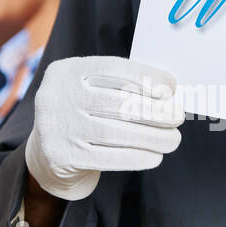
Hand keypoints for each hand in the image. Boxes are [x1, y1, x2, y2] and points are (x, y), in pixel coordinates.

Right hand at [25, 55, 184, 200]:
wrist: (47, 155)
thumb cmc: (82, 116)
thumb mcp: (90, 91)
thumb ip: (120, 86)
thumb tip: (168, 92)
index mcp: (67, 71)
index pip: (114, 68)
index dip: (147, 78)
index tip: (171, 89)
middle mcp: (57, 96)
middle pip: (119, 103)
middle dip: (156, 111)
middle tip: (178, 117)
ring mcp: (58, 127)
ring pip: (118, 132)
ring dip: (154, 137)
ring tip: (173, 139)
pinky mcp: (62, 156)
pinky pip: (110, 157)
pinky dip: (138, 157)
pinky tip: (155, 156)